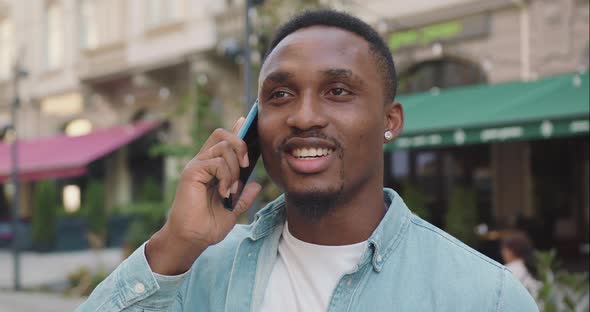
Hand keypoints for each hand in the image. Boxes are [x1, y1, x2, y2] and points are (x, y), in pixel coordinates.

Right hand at [146, 118, 261, 274]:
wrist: (192, 239)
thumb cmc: (208, 226)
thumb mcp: (233, 210)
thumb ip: (244, 196)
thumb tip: (257, 184)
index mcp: (212, 168)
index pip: (223, 140)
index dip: (236, 129)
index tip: (247, 122)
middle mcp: (203, 162)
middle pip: (223, 135)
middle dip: (241, 145)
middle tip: (247, 166)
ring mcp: (197, 166)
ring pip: (223, 148)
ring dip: (235, 169)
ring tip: (231, 190)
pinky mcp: (192, 172)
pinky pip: (216, 162)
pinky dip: (226, 177)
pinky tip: (224, 193)